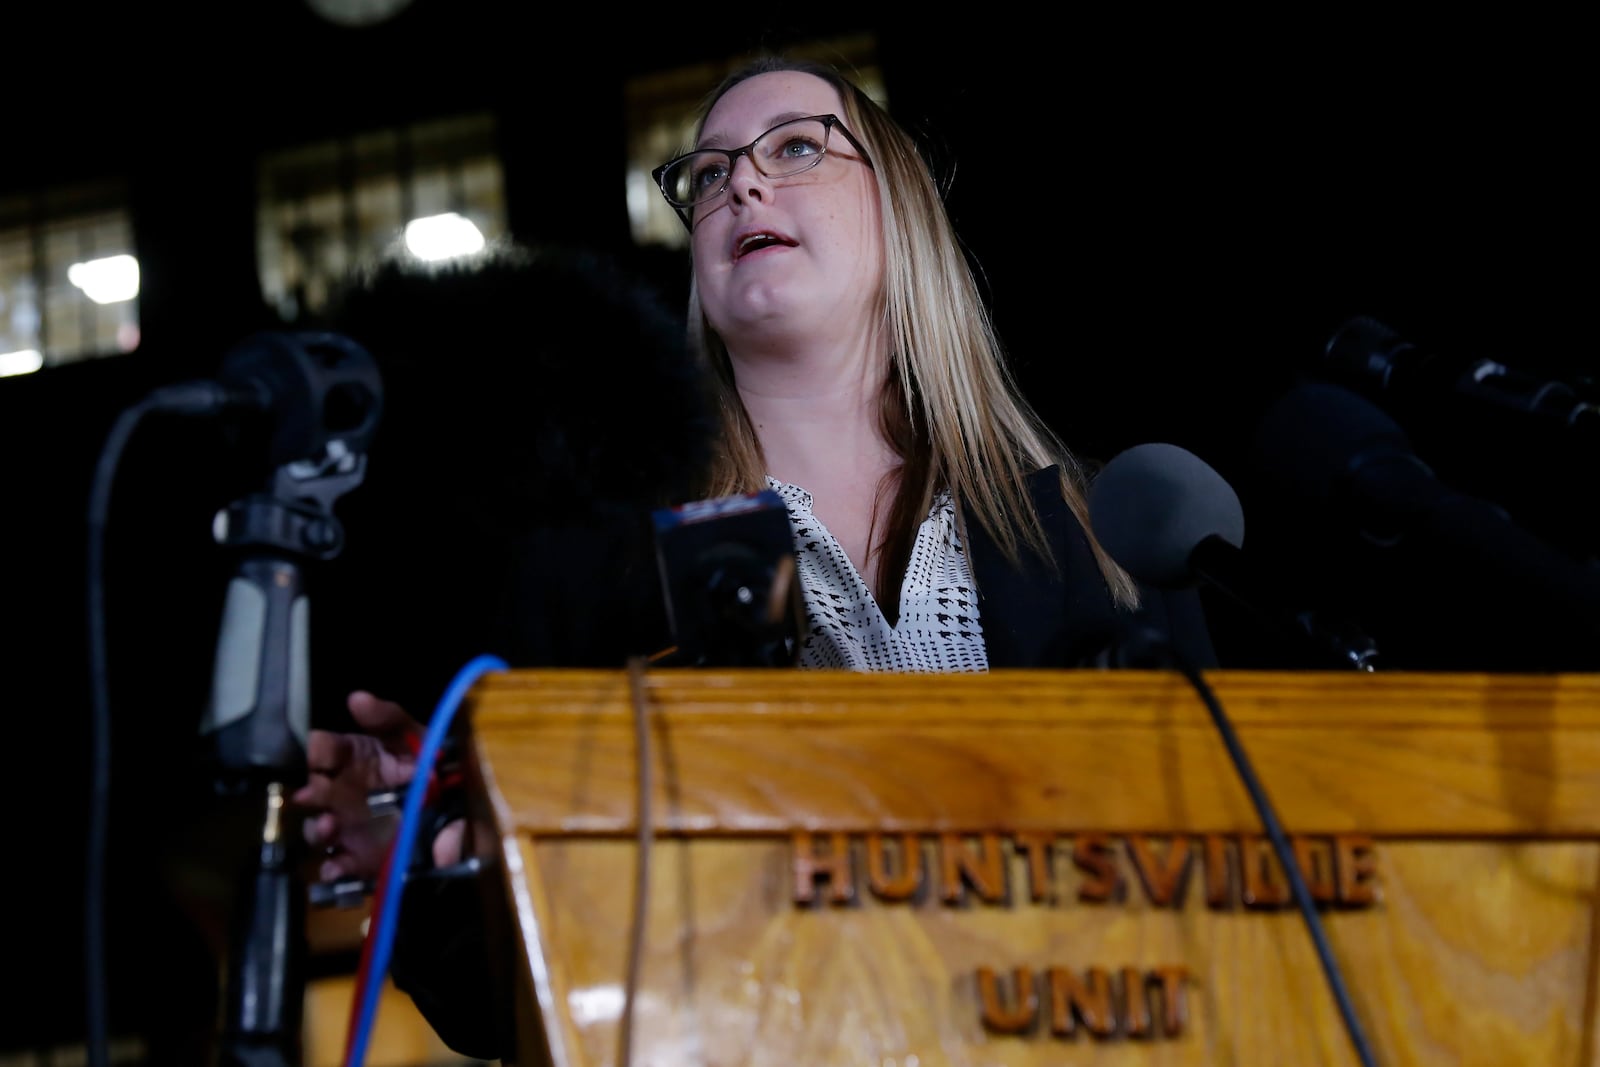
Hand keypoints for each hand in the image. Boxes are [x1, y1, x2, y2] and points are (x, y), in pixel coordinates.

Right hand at [292, 690, 465, 881]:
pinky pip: (334, 866)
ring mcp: (348, 826)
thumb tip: (356, 698)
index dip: (317, 751)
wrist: (460, 813)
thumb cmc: (433, 766)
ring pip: (317, 829)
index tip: (319, 753)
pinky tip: (337, 865)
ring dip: (317, 829)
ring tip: (330, 826)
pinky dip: (331, 868)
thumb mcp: (418, 736)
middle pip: (312, 791)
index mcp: (355, 759)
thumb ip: (389, 717)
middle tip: (315, 792)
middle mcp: (344, 792)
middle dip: (309, 792)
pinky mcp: (358, 858)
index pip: (323, 751)